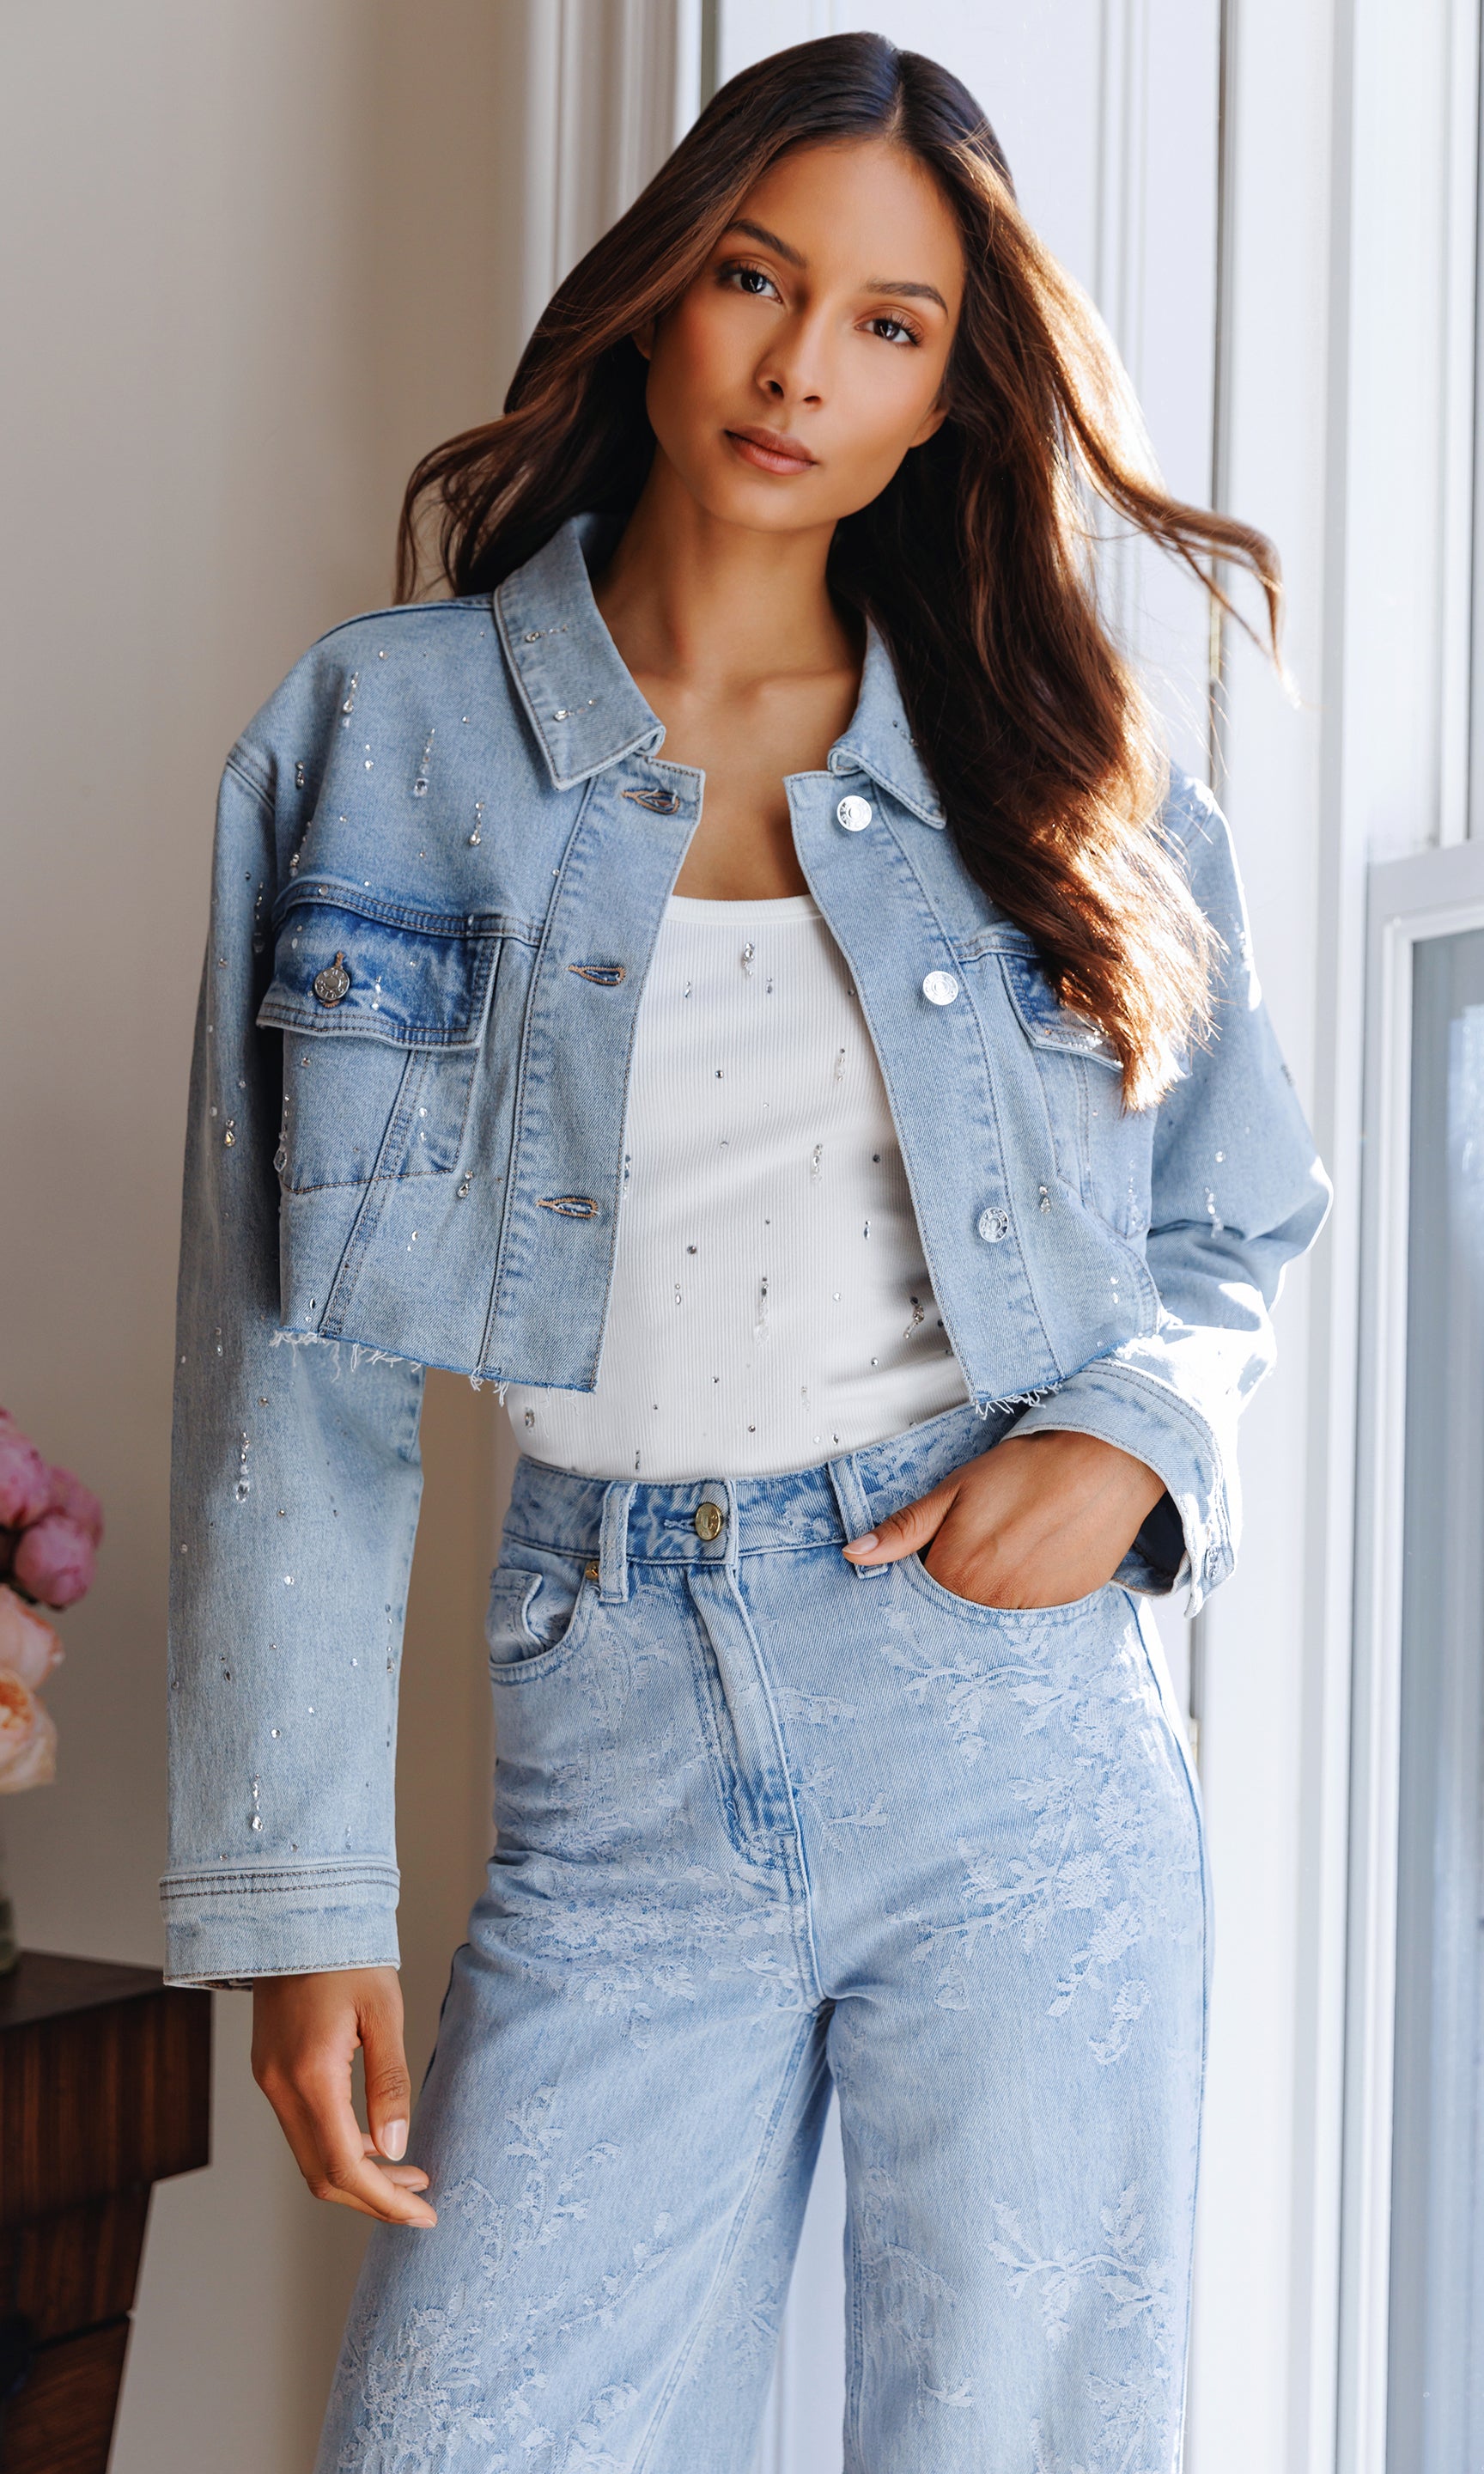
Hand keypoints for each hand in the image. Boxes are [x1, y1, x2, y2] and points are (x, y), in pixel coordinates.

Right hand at [251, 1967, 436, 2226]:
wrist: (296, 1914)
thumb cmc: (346, 1953)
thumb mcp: (383, 2011)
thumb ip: (390, 2082)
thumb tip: (397, 2148)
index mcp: (310, 2076)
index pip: (345, 2167)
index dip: (385, 2200)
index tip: (424, 2214)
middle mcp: (280, 2088)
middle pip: (322, 2176)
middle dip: (374, 2198)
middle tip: (421, 2204)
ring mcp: (270, 2081)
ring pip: (311, 2157)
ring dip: (358, 2175)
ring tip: (410, 2175)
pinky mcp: (271, 2072)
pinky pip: (304, 2129)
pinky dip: (339, 2147)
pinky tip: (375, 2140)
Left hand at [841, 1429, 1164, 1609]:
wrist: (1103, 1462)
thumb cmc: (1026, 1470)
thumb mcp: (954, 1490)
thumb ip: (904, 1529)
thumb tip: (855, 1555)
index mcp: (954, 1575)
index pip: (921, 1593)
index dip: (929, 1566)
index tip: (944, 1546)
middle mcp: (990, 1604)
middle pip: (957, 1607)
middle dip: (961, 1582)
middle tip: (986, 1541)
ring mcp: (1031, 1610)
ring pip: (996, 1612)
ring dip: (996, 1589)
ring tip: (1015, 1544)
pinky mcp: (1065, 1608)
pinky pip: (1034, 1613)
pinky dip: (1030, 1591)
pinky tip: (1041, 1556)